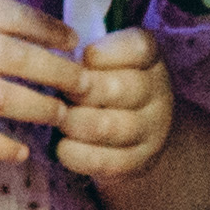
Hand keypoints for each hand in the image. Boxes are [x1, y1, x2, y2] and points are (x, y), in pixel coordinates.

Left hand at [46, 21, 173, 188]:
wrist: (136, 130)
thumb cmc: (106, 80)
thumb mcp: (104, 58)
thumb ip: (85, 53)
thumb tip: (51, 59)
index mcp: (150, 58)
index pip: (139, 47)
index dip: (106, 52)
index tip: (84, 56)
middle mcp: (158, 92)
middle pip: (118, 89)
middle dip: (79, 90)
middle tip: (58, 91)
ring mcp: (152, 130)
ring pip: (108, 126)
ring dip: (74, 122)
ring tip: (57, 118)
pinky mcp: (139, 161)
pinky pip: (106, 161)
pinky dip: (77, 154)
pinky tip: (62, 146)